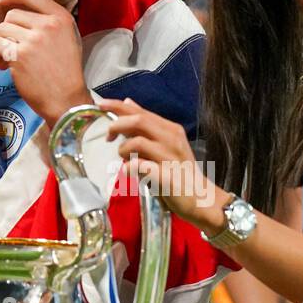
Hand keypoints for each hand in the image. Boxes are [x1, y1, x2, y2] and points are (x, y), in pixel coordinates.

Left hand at [0, 0, 92, 126]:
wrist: (67, 99)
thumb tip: (22, 8)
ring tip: (9, 59)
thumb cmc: (66, 72)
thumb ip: (51, 21)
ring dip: (0, 44)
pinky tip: (3, 65)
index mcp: (61, 18)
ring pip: (2, 29)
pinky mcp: (20, 56)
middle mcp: (48, 25)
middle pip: (12, 14)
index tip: (1, 0)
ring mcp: (34, 40)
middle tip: (14, 48)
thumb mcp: (69, 38)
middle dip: (8, 31)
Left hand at [101, 97, 229, 230]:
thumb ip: (146, 126)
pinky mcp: (166, 177)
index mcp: (171, 129)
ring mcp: (170, 158)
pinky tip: (129, 173)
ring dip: (123, 150)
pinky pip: (139, 166)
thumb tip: (128, 103)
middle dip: (117, 126)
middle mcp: (172, 139)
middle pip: (138, 121)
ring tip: (125, 160)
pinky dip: (128, 168)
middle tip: (109, 138)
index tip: (101, 105)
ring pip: (137, 142)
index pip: (141, 111)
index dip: (118, 106)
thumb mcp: (164, 144)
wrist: (202, 199)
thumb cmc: (179, 172)